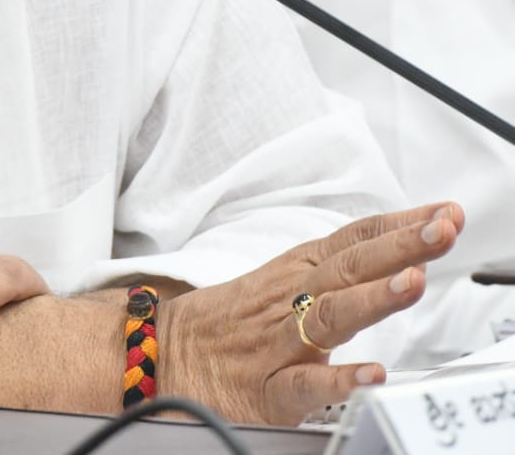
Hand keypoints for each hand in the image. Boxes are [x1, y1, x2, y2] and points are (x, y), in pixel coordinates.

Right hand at [164, 201, 463, 424]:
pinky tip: (372, 375)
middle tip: (442, 229)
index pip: (353, 240)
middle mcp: (291, 300)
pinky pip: (306, 386)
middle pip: (349, 266)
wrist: (161, 353)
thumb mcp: (280, 283)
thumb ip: (337, 272)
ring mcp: (279, 342)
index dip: (398, 225)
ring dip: (373, 297)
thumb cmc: (228, 322)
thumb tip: (403, 257)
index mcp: (296, 272)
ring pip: (330, 316)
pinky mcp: (267, 390)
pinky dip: (338, 380)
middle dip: (400, 246)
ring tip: (414, 282)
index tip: (442, 212)